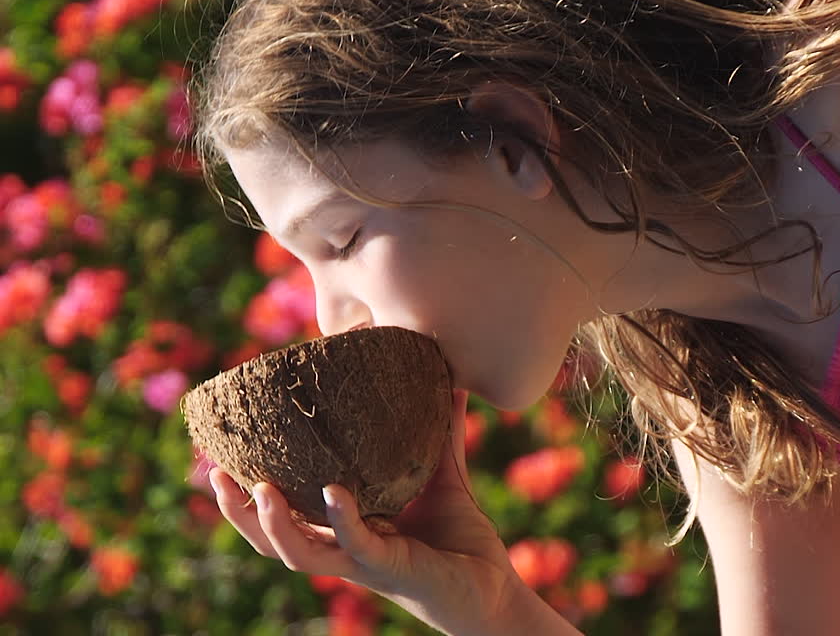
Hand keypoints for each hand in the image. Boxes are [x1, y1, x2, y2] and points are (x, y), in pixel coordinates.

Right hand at [209, 388, 530, 634]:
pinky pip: (358, 545)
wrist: (496, 589)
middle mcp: (345, 549)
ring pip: (300, 552)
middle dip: (238, 513)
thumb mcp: (444, 478)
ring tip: (255, 488)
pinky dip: (342, 519)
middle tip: (213, 475)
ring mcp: (364, 562)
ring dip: (273, 524)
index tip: (220, 456)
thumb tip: (452, 379)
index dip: (248, 492)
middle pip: (272, 540)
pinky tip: (332, 492)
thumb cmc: (463, 541)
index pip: (285, 513)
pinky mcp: (392, 569)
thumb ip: (441, 435)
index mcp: (346, 530)